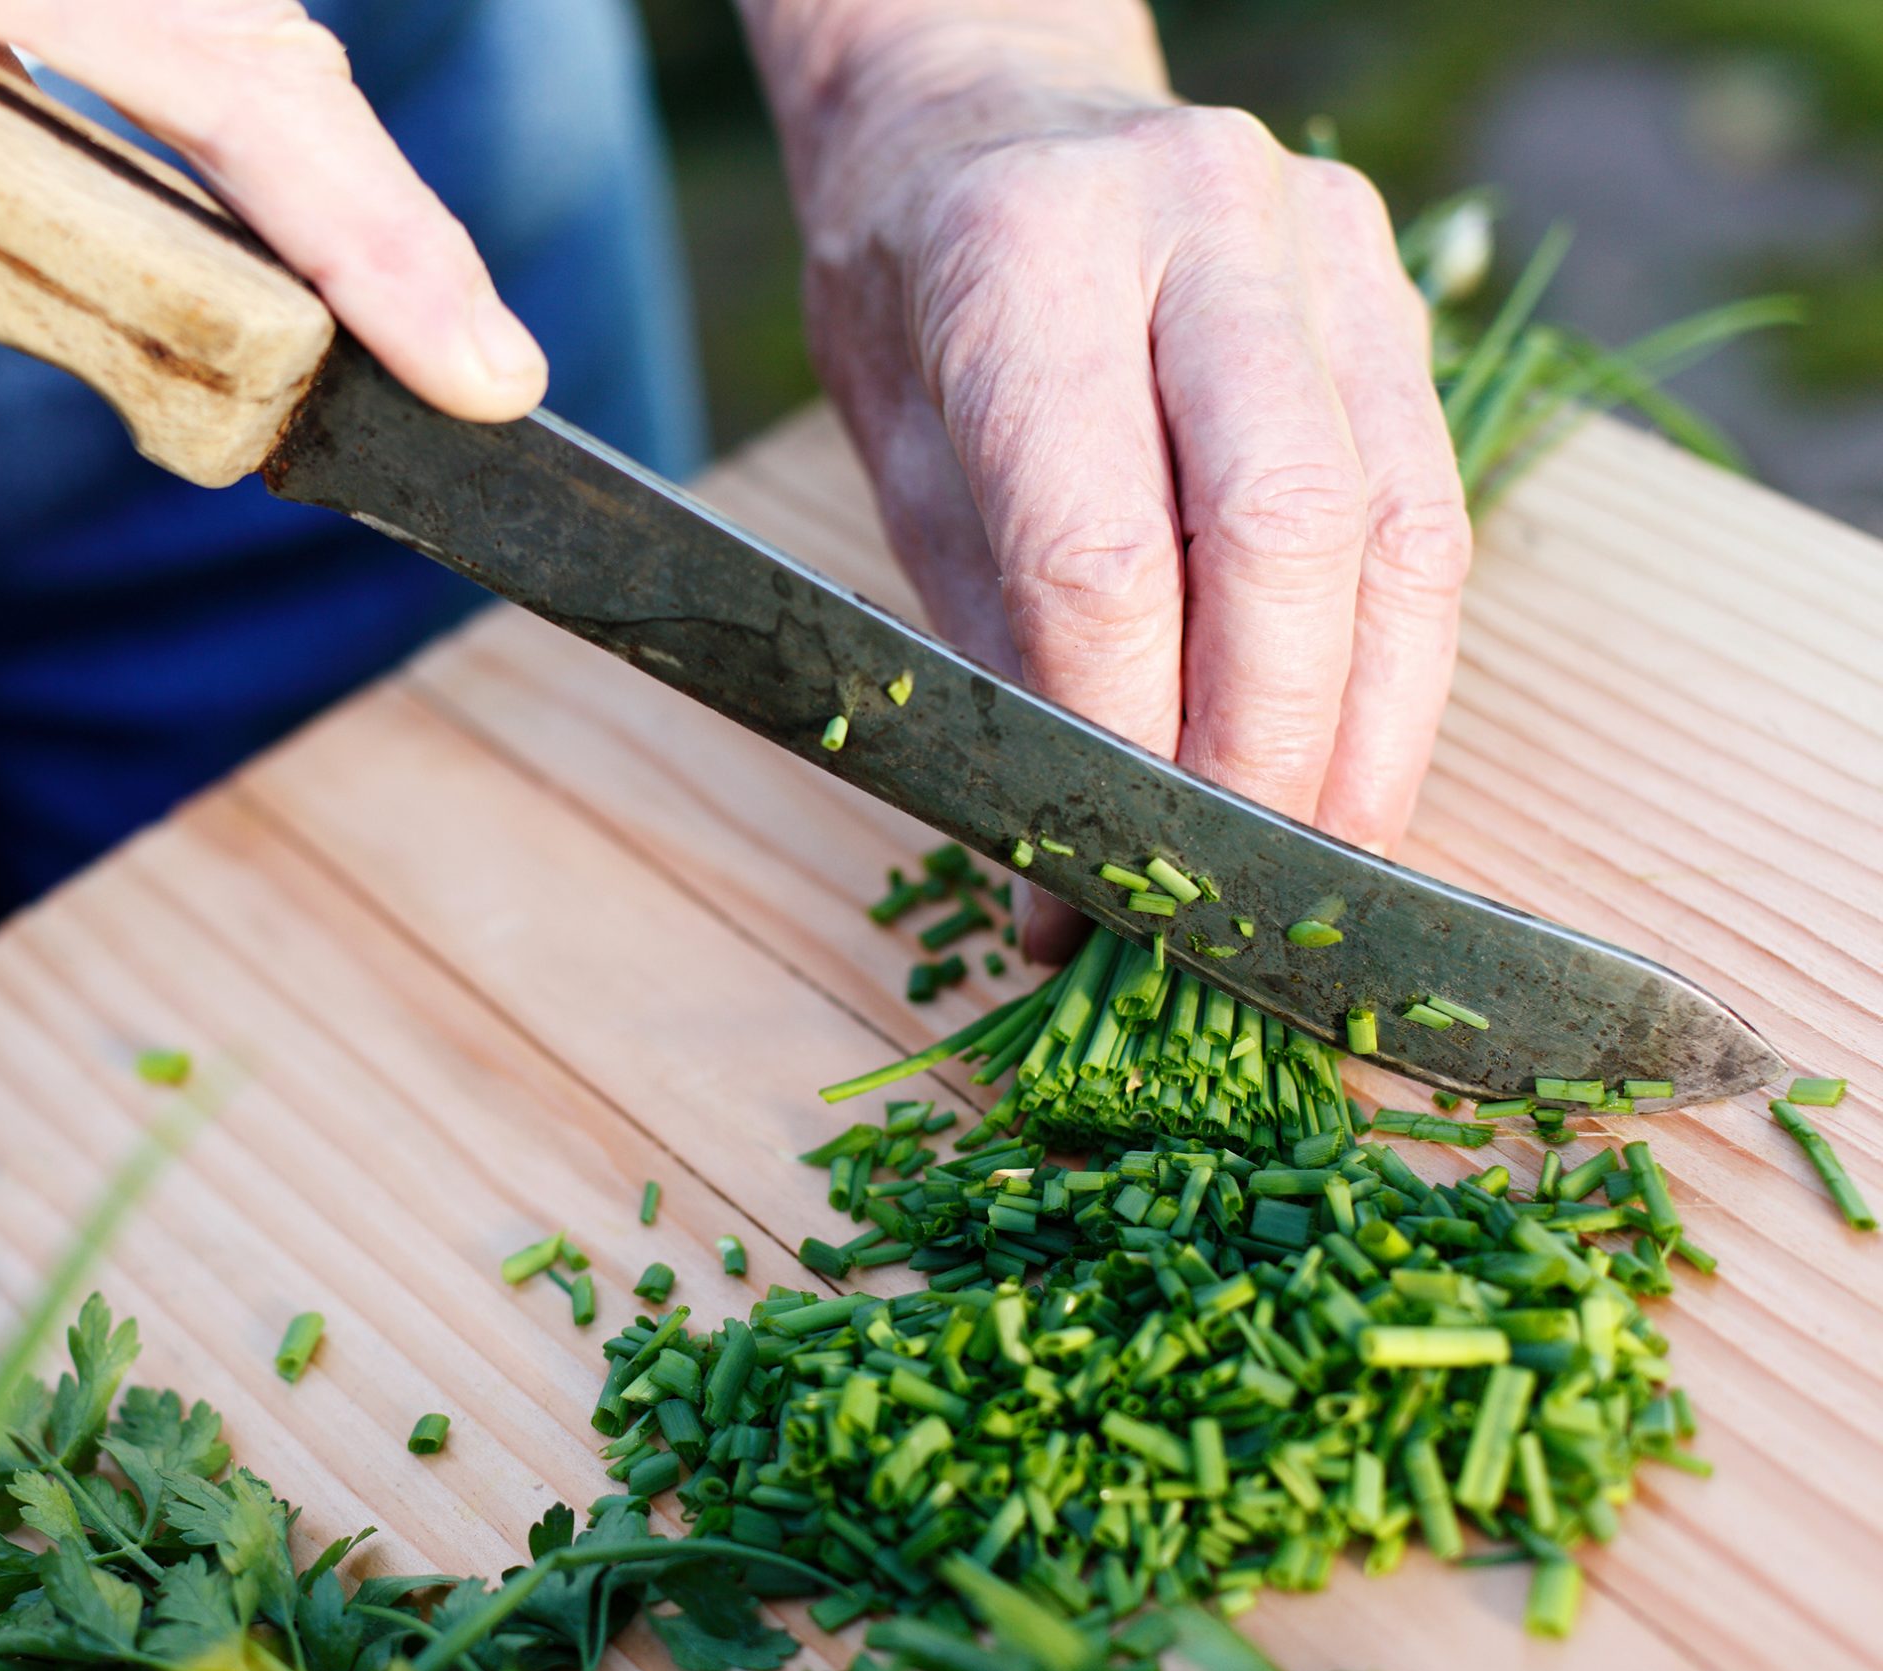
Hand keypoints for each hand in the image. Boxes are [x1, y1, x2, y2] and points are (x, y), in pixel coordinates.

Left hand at [743, 4, 1470, 952]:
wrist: (987, 114)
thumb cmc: (916, 299)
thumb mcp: (898, 467)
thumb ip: (994, 654)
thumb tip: (1069, 875)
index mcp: (1029, 256)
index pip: (1102, 551)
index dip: (1116, 742)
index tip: (1095, 881)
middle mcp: (1200, 221)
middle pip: (1286, 534)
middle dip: (1267, 750)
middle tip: (1224, 897)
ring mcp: (1324, 244)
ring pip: (1396, 528)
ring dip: (1370, 730)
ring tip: (1317, 871)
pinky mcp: (1397, 293)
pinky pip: (1429, 509)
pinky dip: (1400, 663)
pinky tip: (1357, 763)